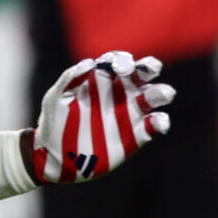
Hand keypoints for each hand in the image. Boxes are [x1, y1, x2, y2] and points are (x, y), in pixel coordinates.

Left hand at [29, 52, 172, 183]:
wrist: (55, 157)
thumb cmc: (55, 122)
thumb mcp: (56, 98)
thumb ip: (70, 79)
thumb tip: (89, 63)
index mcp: (101, 80)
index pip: (118, 61)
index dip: (123, 60)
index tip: (121, 68)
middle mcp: (120, 93)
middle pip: (143, 73)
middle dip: (149, 67)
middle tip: (149, 69)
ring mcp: (130, 113)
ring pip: (154, 96)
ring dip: (161, 92)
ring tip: (163, 94)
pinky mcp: (136, 135)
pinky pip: (155, 125)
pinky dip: (161, 122)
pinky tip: (160, 123)